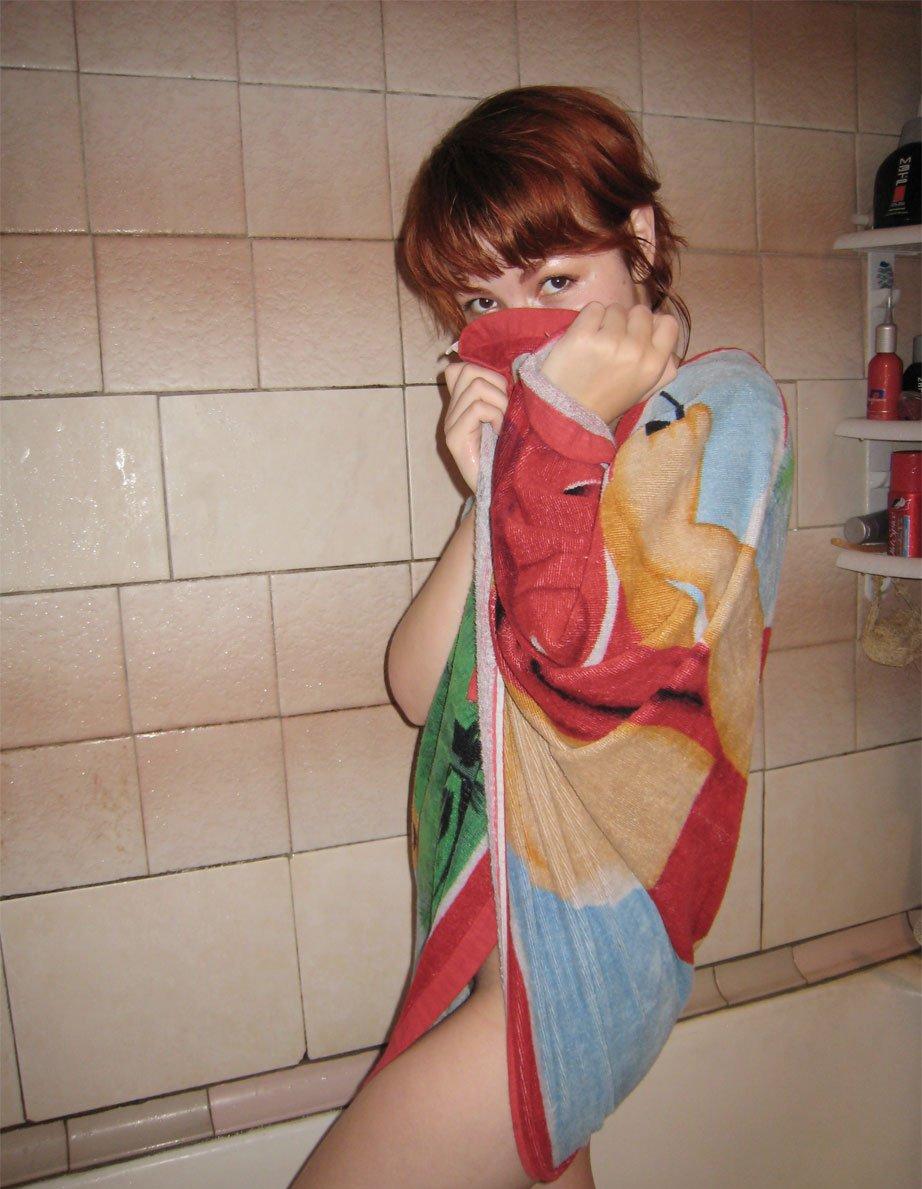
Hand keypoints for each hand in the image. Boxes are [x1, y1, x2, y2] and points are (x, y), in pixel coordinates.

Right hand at [440, 359, 508, 492]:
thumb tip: (512, 372)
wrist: (499, 491)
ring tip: (504, 423)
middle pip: (469, 370)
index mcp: (461, 405)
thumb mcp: (506, 419)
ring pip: (476, 386)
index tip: (502, 393)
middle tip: (506, 410)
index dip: (486, 372)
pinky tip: (500, 432)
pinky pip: (477, 408)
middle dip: (497, 384)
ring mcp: (450, 425)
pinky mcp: (454, 438)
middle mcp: (451, 412)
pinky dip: (495, 416)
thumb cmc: (507, 455)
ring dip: (499, 402)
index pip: (459, 368)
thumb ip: (500, 398)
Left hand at [540, 302, 679, 425]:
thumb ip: (664, 365)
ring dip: (606, 321)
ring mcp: (609, 341)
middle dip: (628, 322)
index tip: (638, 334)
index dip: (653, 324)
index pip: (668, 323)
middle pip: (641, 311)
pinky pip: (594, 308)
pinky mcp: (583, 335)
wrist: (569, 414)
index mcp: (654, 364)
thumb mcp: (645, 390)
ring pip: (615, 308)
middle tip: (613, 341)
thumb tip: (665, 333)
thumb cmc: (607, 401)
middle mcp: (636, 350)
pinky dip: (588, 319)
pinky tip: (584, 340)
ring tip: (596, 344)